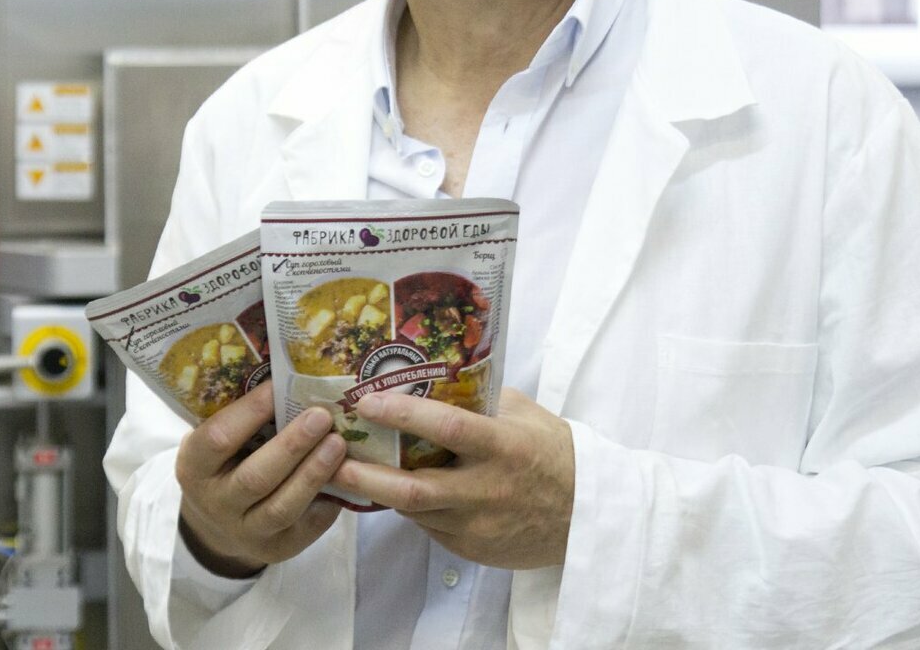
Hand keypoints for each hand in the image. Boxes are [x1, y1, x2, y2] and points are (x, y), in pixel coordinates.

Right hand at [175, 382, 345, 577]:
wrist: (217, 526)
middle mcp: (216, 503)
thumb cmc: (223, 465)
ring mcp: (246, 532)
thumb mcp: (214, 443)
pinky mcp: (276, 549)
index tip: (280, 386)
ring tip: (339, 444)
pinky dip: (327, 501)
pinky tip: (346, 476)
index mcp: (194, 467)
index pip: (218, 439)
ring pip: (282, 507)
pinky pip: (305, 527)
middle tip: (322, 415)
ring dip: (313, 473)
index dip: (249, 412)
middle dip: (291, 445)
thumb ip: (238, 418)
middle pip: (255, 478)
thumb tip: (287, 372)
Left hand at [331, 387, 574, 568]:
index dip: (402, 415)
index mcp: (503, 446)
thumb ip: (483, 397)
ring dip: (378, 492)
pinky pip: (429, 527)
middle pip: (413, 488)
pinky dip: (409, 509)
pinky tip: (390, 490)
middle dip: (365, 474)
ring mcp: (478, 524)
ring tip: (343, 472)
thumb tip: (437, 370)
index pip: (445, 428)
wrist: (588, 514)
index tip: (366, 402)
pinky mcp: (473, 549)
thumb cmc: (554, 453)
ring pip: (414, 510)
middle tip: (331, 458)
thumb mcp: (525, 414)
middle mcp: (487, 489)